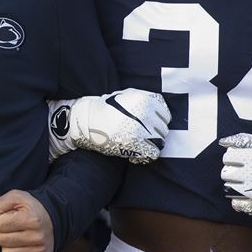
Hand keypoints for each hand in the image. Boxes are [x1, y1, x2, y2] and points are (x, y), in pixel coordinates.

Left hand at [0, 190, 54, 251]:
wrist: (51, 219)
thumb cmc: (29, 208)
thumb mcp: (15, 197)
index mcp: (31, 219)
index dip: (0, 220)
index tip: (9, 218)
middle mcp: (37, 237)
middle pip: (0, 240)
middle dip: (2, 233)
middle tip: (13, 228)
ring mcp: (39, 251)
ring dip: (7, 246)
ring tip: (17, 238)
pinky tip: (20, 248)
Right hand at [49, 88, 169, 162]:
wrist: (87, 120)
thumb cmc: (105, 109)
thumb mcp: (126, 96)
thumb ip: (143, 101)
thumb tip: (160, 112)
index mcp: (146, 99)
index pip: (165, 115)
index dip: (157, 122)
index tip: (149, 126)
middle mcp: (147, 112)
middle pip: (163, 129)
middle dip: (154, 134)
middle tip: (139, 137)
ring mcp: (142, 128)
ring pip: (160, 141)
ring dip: (150, 145)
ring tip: (137, 144)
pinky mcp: (136, 143)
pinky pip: (153, 153)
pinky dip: (146, 155)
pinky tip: (135, 154)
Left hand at [220, 134, 251, 215]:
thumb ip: (246, 140)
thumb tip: (223, 142)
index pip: (229, 157)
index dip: (231, 157)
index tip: (237, 158)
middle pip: (226, 173)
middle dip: (230, 170)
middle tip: (240, 170)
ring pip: (229, 187)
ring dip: (233, 183)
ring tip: (244, 181)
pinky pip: (237, 203)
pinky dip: (237, 199)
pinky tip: (244, 194)